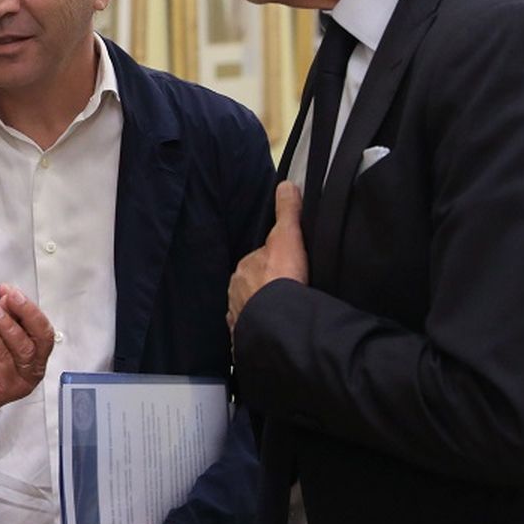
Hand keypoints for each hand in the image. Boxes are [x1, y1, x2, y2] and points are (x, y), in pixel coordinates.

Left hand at [0, 284, 53, 437]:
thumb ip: (0, 316)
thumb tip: (9, 297)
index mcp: (31, 353)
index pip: (42, 329)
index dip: (29, 307)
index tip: (10, 291)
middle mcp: (31, 369)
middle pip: (42, 339)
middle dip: (27, 313)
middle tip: (10, 298)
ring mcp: (21, 381)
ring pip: (25, 349)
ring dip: (7, 324)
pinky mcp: (6, 391)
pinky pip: (4, 362)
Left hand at [227, 181, 306, 332]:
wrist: (277, 322)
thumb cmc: (282, 278)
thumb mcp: (287, 237)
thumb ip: (287, 212)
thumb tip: (286, 184)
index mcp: (243, 268)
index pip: (258, 261)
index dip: (273, 263)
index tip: (287, 268)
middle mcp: (236, 292)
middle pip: (252, 286)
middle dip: (265, 288)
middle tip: (288, 292)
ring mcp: (239, 317)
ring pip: (251, 309)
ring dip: (262, 310)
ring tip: (283, 313)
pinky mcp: (244, 339)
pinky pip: (251, 332)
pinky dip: (260, 331)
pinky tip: (272, 332)